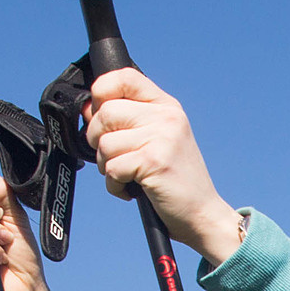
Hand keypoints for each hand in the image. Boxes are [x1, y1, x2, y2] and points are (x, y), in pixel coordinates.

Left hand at [81, 69, 247, 265]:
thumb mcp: (157, 140)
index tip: (100, 114)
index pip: (124, 76)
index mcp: (166, 106)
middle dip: (97, 139)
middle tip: (114, 157)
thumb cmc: (174, 181)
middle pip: (105, 112)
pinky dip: (114, 185)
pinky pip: (112, 168)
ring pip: (105, 142)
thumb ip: (127, 120)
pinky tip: (130, 190)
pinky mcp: (154, 161)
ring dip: (106, 166)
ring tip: (126, 176)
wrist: (202, 214)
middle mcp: (166, 117)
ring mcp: (162, 138)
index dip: (101, 92)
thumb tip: (87, 109)